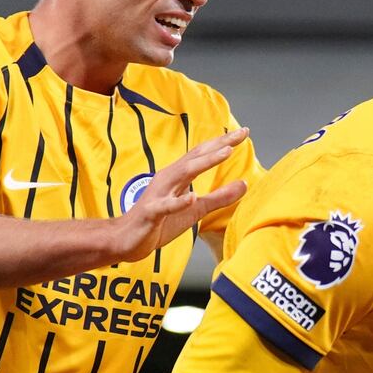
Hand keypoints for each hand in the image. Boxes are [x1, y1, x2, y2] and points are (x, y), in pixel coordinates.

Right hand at [116, 128, 250, 261]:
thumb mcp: (196, 208)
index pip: (203, 155)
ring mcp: (159, 194)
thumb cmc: (160, 221)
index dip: (223, 143)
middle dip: (219, 145)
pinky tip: (191, 198)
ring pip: (182, 174)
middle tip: (241, 134)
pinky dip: (178, 202)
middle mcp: (168, 179)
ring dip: (204, 163)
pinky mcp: (151, 213)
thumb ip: (220, 197)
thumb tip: (244, 184)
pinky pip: (165, 206)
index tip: (244, 132)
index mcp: (178, 176)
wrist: (127, 239)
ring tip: (225, 153)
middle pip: (196, 157)